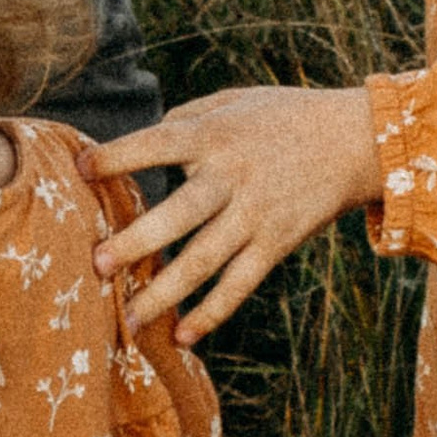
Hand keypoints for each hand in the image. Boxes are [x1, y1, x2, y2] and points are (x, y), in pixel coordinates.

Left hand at [85, 84, 381, 343]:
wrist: (354, 140)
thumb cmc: (284, 115)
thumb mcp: (234, 100)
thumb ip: (186, 119)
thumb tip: (139, 146)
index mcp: (215, 134)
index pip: (157, 144)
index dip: (118, 156)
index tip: (82, 170)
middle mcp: (233, 175)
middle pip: (179, 214)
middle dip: (136, 241)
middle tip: (97, 264)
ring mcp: (256, 214)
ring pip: (206, 259)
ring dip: (165, 291)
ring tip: (128, 317)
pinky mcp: (276, 243)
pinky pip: (240, 284)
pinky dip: (212, 312)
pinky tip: (182, 336)